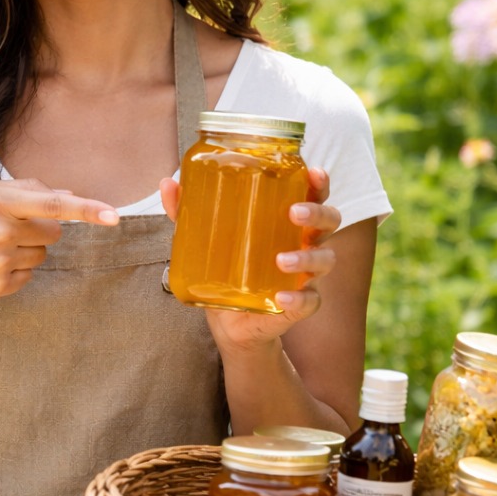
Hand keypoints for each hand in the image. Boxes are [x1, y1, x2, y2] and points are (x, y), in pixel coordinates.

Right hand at [0, 177, 118, 303]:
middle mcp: (1, 232)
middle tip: (7, 228)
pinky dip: (15, 271)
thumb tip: (70, 195)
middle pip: (54, 233)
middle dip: (39, 230)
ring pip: (42, 256)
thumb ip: (27, 190)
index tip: (114, 216)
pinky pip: (28, 277)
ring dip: (26, 250)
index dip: (87, 210)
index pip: (52, 205)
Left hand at [159, 167, 340, 351]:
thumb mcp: (202, 237)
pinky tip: (282, 297)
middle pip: (329, 222)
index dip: (319, 183)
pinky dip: (299, 299)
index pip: (313, 195)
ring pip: (325, 260)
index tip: (314, 172)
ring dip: (307, 257)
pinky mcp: (297, 306)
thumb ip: (187, 211)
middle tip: (293, 213)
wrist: (228, 323)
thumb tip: (167, 182)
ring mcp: (304, 276)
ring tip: (281, 259)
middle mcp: (302, 244)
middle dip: (317, 213)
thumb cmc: (224, 266)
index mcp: (286, 222)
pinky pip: (310, 301)